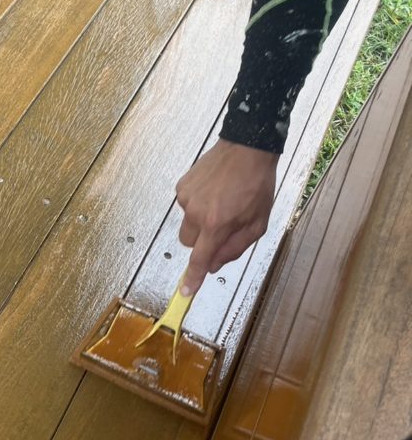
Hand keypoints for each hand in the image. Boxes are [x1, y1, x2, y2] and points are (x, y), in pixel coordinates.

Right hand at [176, 139, 278, 294]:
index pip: (199, 259)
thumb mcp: (258, 223)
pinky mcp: (182, 186)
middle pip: (188, 243)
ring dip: (200, 221)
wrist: (246, 148)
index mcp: (217, 224)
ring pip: (186, 224)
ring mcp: (186, 198)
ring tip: (220, 203)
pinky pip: (185, 205)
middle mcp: (196, 213)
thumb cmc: (257, 184)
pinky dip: (197, 204)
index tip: (185, 291)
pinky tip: (213, 191)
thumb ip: (235, 247)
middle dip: (201, 242)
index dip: (192, 278)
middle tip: (220, 228)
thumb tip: (215, 265)